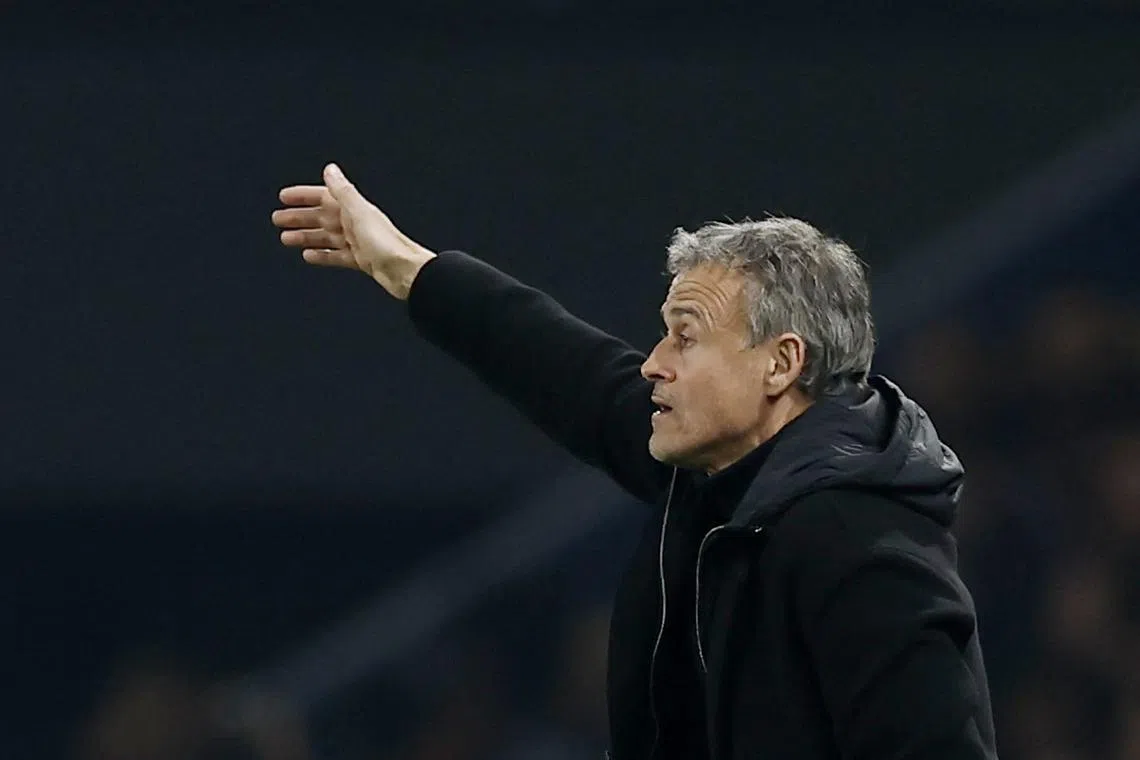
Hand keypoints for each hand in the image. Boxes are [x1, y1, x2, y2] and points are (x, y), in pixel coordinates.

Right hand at [272, 163, 435, 299]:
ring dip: (305, 236)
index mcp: (354, 209)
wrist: (405, 271)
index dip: (303, 196)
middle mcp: (355, 224)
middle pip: (321, 217)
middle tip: (278, 219)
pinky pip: (336, 255)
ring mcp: (358, 242)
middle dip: (299, 217)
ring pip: (325, 237)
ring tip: (285, 239)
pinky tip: (308, 256)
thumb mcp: (359, 212)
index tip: (284, 197)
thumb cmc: (386, 243)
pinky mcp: (360, 261)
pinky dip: (321, 255)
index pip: (323, 197)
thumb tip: (330, 169)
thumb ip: (343, 191)